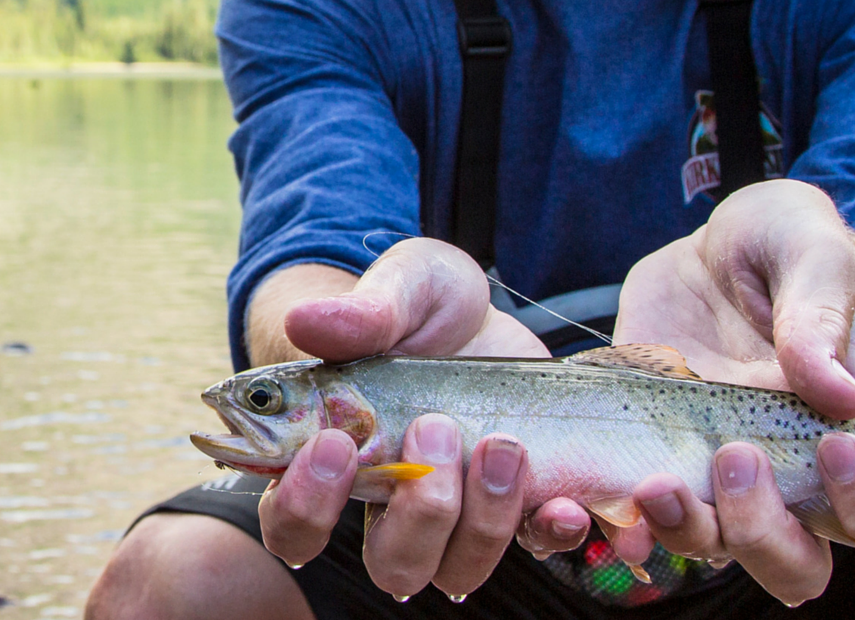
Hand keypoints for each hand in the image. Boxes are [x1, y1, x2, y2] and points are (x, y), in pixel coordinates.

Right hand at [246, 239, 587, 598]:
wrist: (484, 317)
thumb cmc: (420, 308)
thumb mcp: (401, 287)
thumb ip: (362, 311)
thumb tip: (305, 322)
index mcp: (335, 461)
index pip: (291, 522)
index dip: (304, 505)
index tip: (335, 444)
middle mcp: (392, 503)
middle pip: (390, 564)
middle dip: (418, 514)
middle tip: (432, 428)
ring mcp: (458, 512)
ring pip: (457, 568)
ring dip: (483, 520)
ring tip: (501, 445)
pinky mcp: (517, 505)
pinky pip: (532, 547)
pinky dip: (549, 532)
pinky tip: (563, 503)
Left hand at [606, 180, 854, 603]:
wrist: (722, 247)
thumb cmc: (794, 251)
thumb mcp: (812, 255)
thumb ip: (821, 318)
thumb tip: (838, 396)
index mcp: (854, 437)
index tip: (836, 447)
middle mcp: (790, 475)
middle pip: (799, 564)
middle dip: (768, 533)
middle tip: (738, 456)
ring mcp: (719, 473)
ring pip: (717, 550)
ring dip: (689, 533)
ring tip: (658, 484)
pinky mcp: (655, 455)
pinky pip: (639, 519)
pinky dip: (620, 525)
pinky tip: (604, 504)